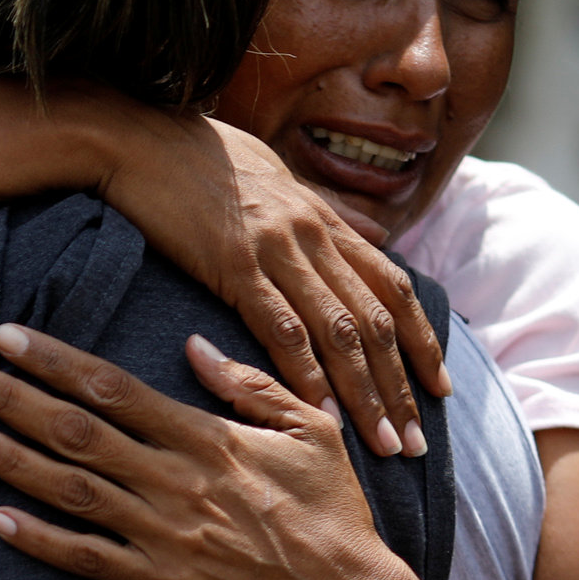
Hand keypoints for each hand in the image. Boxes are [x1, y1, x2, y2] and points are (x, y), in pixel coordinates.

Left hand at [0, 322, 436, 579]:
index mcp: (206, 438)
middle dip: (13, 399)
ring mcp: (165, 535)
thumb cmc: (333, 512)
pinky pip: (91, 560)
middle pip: (78, 431)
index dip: (55, 360)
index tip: (8, 337)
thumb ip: (248, 385)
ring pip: (73, 491)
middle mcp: (176, 481)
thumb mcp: (309, 431)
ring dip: (13, 461)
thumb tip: (192, 345)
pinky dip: (41, 541)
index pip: (114, 387)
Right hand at [97, 112, 445, 459]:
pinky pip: (282, 327)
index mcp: (323, 218)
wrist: (140, 136)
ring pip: (340, 332)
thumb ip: (327, 213)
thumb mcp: (278, 176)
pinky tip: (320, 412)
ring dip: (366, 393)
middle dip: (402, 386)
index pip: (392, 287)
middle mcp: (313, 234)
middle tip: (416, 442)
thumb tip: (374, 234)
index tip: (438, 388)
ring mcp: (277, 249)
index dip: (422, 340)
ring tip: (383, 443)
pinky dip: (306, 374)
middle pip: (376, 321)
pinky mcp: (234, 264)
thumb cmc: (199, 157)